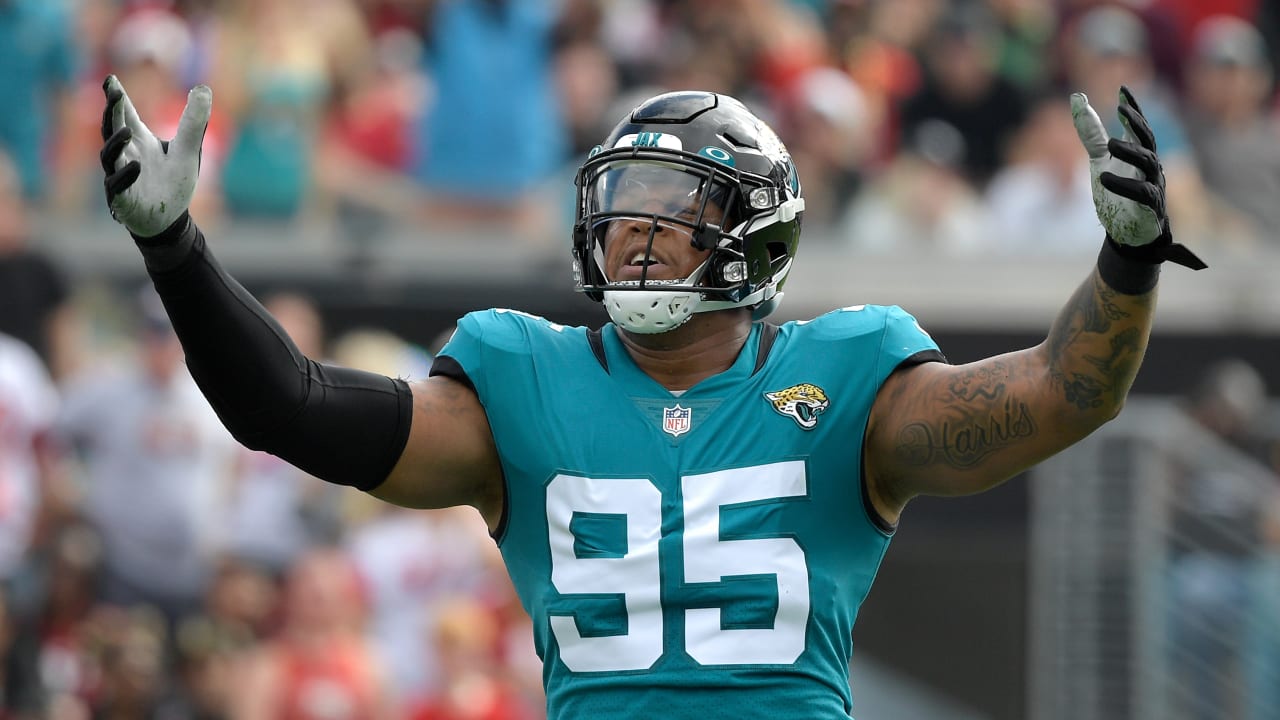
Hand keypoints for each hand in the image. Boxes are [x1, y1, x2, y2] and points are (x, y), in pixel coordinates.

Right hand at [99, 75, 210, 237]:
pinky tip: (137, 166)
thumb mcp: (189, 150)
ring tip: (128, 131)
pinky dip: (126, 175)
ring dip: (116, 143)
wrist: (169, 220)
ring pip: (109, 156)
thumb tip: (203, 88)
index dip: (117, 97)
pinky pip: (117, 185)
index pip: (125, 115)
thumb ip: (194, 122)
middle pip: (112, 128)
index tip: (111, 79)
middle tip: (114, 94)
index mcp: (139, 140)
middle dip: (111, 111)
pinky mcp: (121, 198)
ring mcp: (119, 175)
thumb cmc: (173, 182)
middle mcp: (125, 155)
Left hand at [1071, 86, 1204, 268]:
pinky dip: (1125, 185)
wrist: (1125, 233)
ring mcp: (1152, 185)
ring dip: (1131, 152)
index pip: (1139, 126)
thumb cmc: (1117, 193)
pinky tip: (1104, 178)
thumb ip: (1091, 132)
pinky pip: (1143, 193)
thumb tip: (1078, 97)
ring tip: (1109, 145)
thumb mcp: (1099, 159)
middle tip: (1122, 110)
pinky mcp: (1150, 207)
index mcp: (1138, 153)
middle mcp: (1149, 166)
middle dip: (1137, 124)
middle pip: (1148, 139)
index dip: (1134, 108)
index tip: (1123, 90)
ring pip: (1148, 163)